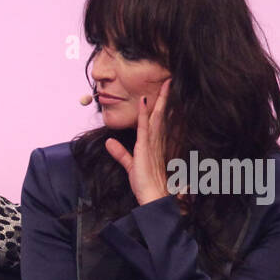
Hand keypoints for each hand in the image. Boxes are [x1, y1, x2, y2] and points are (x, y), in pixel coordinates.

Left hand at [104, 78, 171, 205]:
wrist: (153, 198)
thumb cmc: (145, 185)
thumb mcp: (130, 166)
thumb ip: (121, 153)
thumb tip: (110, 142)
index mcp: (156, 145)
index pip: (159, 122)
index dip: (163, 107)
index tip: (166, 92)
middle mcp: (158, 142)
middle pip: (162, 116)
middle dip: (166, 98)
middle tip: (170, 81)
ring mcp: (154, 145)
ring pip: (158, 118)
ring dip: (160, 100)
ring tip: (165, 84)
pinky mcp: (146, 150)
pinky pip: (145, 128)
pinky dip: (144, 115)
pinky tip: (144, 101)